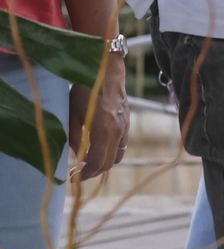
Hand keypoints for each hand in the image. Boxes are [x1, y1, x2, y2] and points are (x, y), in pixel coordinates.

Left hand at [69, 59, 128, 179]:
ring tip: (87, 162)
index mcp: (104, 130)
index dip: (83, 174)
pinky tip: (97, 147)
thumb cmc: (85, 89)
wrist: (106, 69)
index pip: (96, 162)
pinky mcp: (127, 122)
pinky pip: (121, 145)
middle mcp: (118, 131)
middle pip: (108, 163)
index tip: (71, 178)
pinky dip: (110, 152)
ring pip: (117, 156)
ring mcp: (125, 127)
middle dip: (92, 171)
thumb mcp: (73, 112)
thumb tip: (75, 152)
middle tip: (76, 172)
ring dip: (102, 163)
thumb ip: (73, 135)